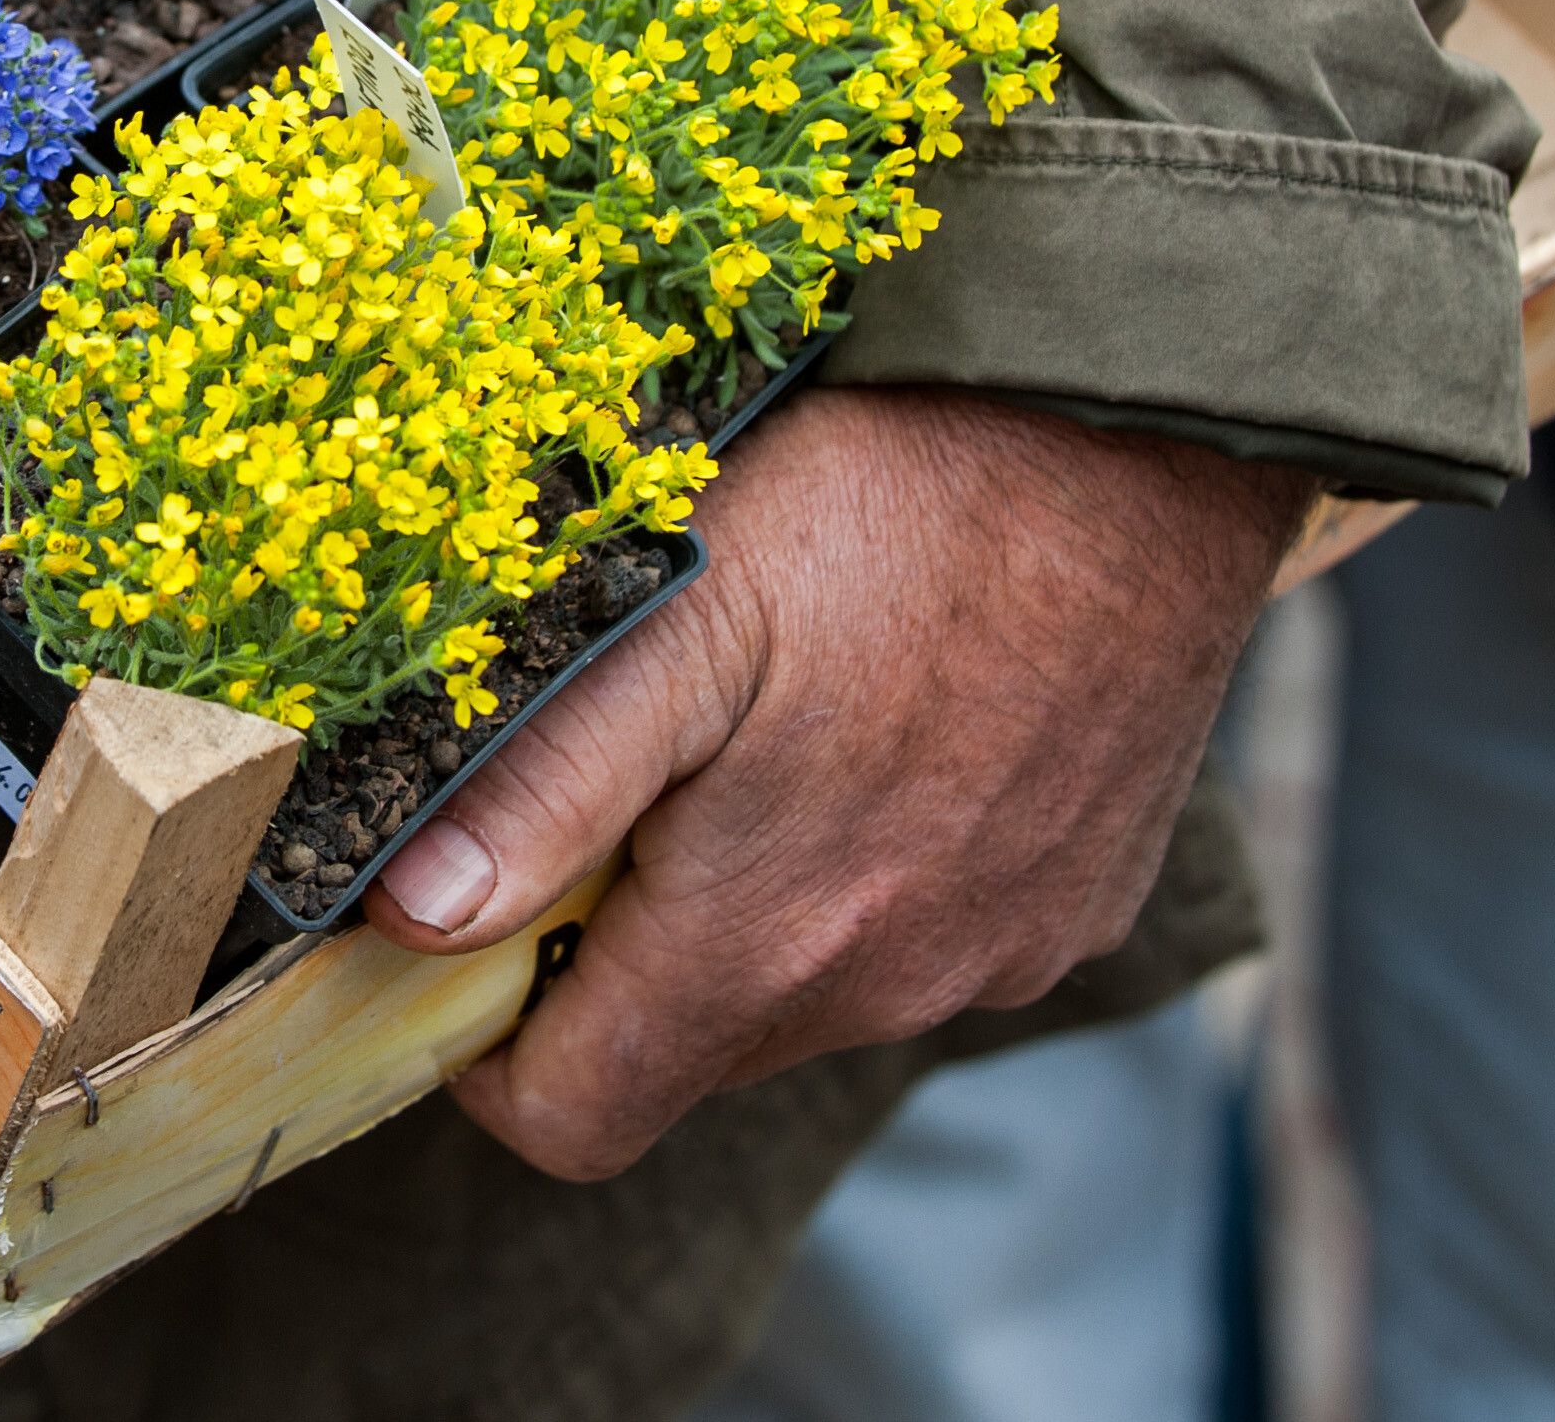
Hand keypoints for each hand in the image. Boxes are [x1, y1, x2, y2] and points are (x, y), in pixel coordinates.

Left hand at [363, 385, 1302, 1181]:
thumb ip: (545, 783)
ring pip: (812, 993)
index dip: (490, 1042)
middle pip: (687, 1052)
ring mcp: (999, 953)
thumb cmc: (893, 500)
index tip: (478, 920)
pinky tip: (889, 720)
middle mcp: (893, 985)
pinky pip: (932, 938)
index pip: (573, 1118)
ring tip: (767, 720)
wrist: (1142, 435)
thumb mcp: (677, 609)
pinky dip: (878, 868)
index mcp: (769, 938)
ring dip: (758, 903)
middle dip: (623, 946)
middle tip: (627, 769)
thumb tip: (413, 919)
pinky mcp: (1076, 905)